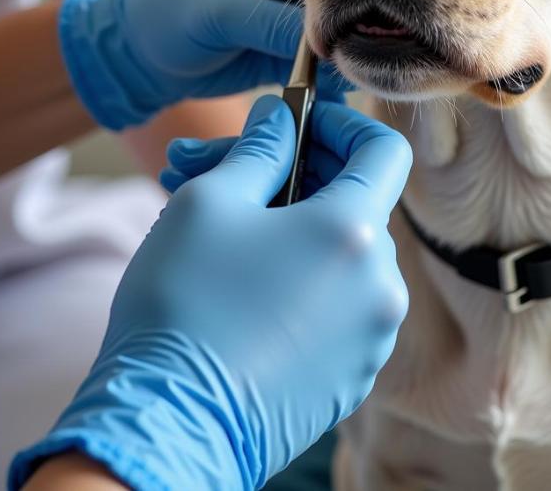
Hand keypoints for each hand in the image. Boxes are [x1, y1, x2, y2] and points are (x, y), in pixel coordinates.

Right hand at [10, 95, 411, 490]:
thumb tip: (279, 118)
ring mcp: (372, 335)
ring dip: (288, 228)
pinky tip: (243, 282)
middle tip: (217, 169)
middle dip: (289, 175)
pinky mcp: (353, 375)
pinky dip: (301, 279)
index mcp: (354, 232)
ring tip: (218, 229)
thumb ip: (259, 147)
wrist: (168, 431)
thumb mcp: (210, 202)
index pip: (383, 150)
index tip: (297, 124)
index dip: (342, 125)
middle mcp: (380, 284)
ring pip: (339, 255)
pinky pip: (338, 304)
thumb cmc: (184, 306)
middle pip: (353, 201)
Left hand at [58, 0, 347, 128]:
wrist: (137, 59)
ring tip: (363, 63)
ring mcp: (290, 18)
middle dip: (359, 12)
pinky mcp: (286, 53)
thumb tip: (328, 43)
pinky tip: (345, 84)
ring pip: (337, 27)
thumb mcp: (221, 14)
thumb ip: (273, 25)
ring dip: (348, 45)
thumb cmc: (168, 15)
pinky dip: (332, 73)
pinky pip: (320, 61)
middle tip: (375, 36)